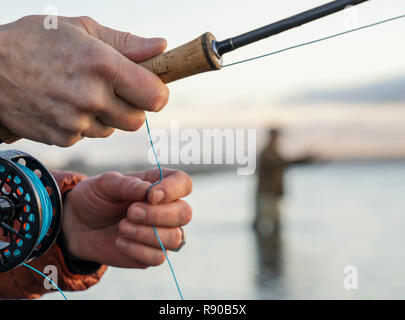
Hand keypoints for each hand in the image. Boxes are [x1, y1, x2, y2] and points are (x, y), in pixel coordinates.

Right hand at [0, 15, 168, 145]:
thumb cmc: (34, 41)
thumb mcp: (80, 29)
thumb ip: (126, 42)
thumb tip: (161, 47)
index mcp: (102, 65)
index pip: (155, 97)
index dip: (157, 93)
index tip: (150, 87)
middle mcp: (91, 97)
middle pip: (137, 119)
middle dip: (132, 107)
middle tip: (113, 89)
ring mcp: (75, 121)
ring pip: (113, 129)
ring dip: (106, 116)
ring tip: (81, 94)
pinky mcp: (62, 138)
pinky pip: (88, 136)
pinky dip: (83, 125)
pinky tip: (64, 105)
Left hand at [62, 169, 191, 267]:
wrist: (78, 225)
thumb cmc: (95, 198)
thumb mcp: (104, 184)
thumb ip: (127, 183)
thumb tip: (148, 190)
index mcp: (160, 185)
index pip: (183, 183)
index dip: (173, 190)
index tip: (151, 196)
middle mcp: (167, 208)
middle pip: (184, 213)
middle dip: (158, 215)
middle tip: (130, 212)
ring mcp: (162, 233)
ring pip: (175, 238)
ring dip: (147, 234)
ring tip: (122, 227)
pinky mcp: (152, 254)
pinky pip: (159, 257)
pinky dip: (138, 250)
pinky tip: (120, 242)